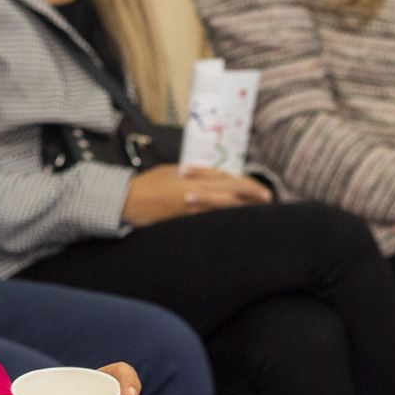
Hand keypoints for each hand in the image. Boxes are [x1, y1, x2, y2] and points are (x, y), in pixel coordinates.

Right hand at [121, 166, 269, 226]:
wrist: (128, 201)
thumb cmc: (149, 183)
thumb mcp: (173, 171)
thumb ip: (194, 175)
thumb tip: (210, 178)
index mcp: (194, 181)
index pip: (228, 182)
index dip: (248, 186)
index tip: (263, 191)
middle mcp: (196, 197)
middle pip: (231, 198)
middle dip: (250, 199)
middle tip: (266, 202)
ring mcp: (191, 212)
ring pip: (222, 212)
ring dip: (239, 211)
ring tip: (254, 214)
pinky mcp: (185, 224)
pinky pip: (208, 222)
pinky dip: (222, 221)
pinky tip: (231, 223)